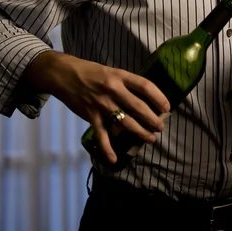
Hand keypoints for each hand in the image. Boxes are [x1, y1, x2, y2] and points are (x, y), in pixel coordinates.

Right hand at [20, 51, 169, 164]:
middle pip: (139, 107)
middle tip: (160, 127)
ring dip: (140, 133)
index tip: (167, 107)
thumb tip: (142, 96)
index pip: (145, 86)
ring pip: (126, 122)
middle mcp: (113, 90)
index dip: (158, 97)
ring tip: (150, 139)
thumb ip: (124, 83)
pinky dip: (107, 149)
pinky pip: (102, 135)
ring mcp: (102, 104)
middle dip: (153, 120)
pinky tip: (114, 159)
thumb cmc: (90, 71)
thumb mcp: (110, 71)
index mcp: (120, 76)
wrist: (64, 74)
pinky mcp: (91, 116)